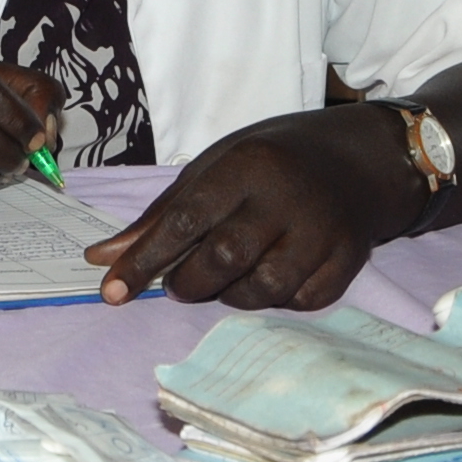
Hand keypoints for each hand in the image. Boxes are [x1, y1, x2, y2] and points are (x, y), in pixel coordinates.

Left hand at [86, 108, 421, 309]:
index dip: (145, 260)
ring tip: (225, 279)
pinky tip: (268, 278)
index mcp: (246, 165)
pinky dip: (275, 301)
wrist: (359, 160)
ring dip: (230, 296)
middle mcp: (286, 198)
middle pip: (222, 260)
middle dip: (188, 283)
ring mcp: (322, 232)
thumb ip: (162, 215)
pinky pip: (299, 302)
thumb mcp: (214, 167)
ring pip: (261, 290)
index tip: (113, 291)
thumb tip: (102, 259)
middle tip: (181, 283)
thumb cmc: (272, 162)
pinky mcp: (348, 261)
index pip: (185, 219)